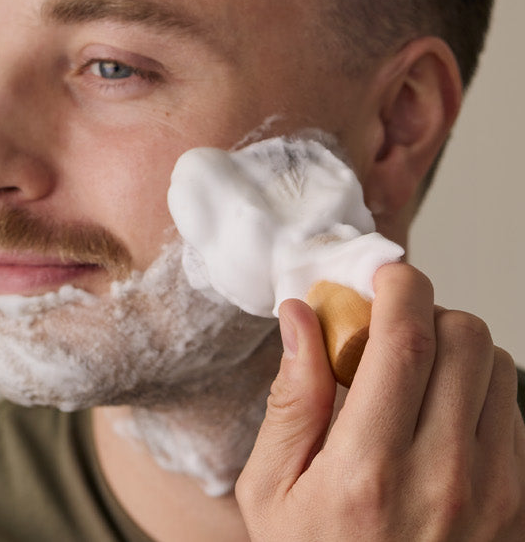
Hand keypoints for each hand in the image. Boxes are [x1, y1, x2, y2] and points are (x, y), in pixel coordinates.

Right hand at [235, 263, 524, 539]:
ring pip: (503, 371)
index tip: (382, 276)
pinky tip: (443, 427)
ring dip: (460, 357)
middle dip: (429, 315)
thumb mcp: (272, 492)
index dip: (399, 287)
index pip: (406, 340)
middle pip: (467, 341)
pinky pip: (520, 416)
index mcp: (367, 472)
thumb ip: (292, 401)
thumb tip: (303, 316)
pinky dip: (485, 401)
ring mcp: (498, 496)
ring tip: (416, 386)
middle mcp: (445, 479)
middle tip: (390, 334)